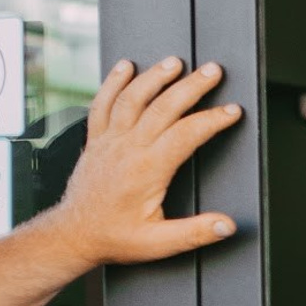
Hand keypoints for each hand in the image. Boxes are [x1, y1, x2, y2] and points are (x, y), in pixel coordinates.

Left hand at [52, 56, 242, 269]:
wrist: (74, 234)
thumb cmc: (114, 237)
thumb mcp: (159, 243)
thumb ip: (195, 233)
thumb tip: (226, 225)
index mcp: (147, 170)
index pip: (186, 134)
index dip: (212, 120)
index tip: (232, 111)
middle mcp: (127, 149)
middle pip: (163, 106)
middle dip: (192, 85)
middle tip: (213, 70)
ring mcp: (109, 141)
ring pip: (133, 97)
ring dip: (155, 76)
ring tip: (175, 62)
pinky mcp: (96, 139)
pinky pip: (102, 102)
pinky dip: (113, 81)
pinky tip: (125, 66)